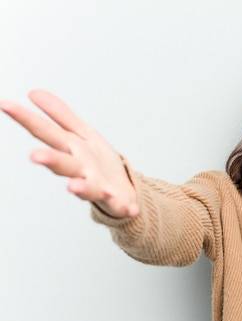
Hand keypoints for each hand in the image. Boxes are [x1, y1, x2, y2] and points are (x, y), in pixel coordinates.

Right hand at [1, 90, 138, 216]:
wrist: (124, 192)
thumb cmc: (98, 165)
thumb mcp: (81, 135)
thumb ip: (60, 116)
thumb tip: (34, 92)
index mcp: (72, 151)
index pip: (46, 132)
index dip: (26, 118)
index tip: (5, 104)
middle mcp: (81, 170)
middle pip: (63, 163)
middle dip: (50, 160)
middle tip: (35, 156)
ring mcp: (98, 187)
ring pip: (87, 188)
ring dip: (80, 188)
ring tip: (74, 187)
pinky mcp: (117, 201)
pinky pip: (121, 206)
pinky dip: (126, 208)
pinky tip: (132, 209)